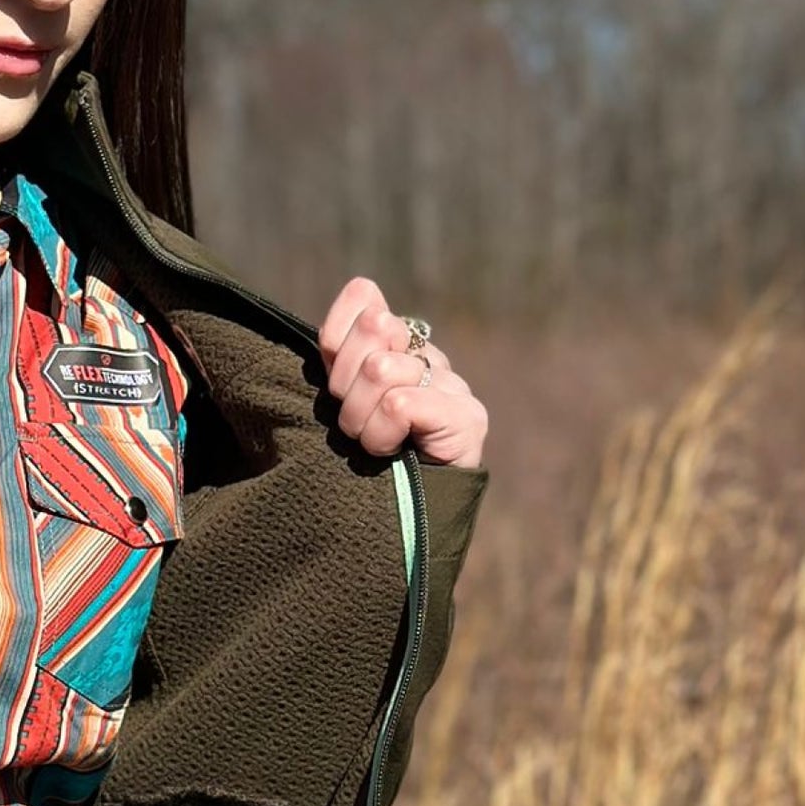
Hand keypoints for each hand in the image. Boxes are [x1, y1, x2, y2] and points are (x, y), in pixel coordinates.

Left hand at [315, 275, 488, 467]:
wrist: (401, 518)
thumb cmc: (364, 456)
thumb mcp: (340, 395)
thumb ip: (342, 346)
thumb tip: (362, 288)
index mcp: (399, 344)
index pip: (364, 303)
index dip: (336, 344)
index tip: (336, 385)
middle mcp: (430, 356)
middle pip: (372, 328)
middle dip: (345, 385)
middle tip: (354, 421)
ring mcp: (453, 385)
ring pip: (381, 370)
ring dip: (360, 418)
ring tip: (372, 442)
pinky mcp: (468, 417)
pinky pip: (400, 403)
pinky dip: (382, 433)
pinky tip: (392, 451)